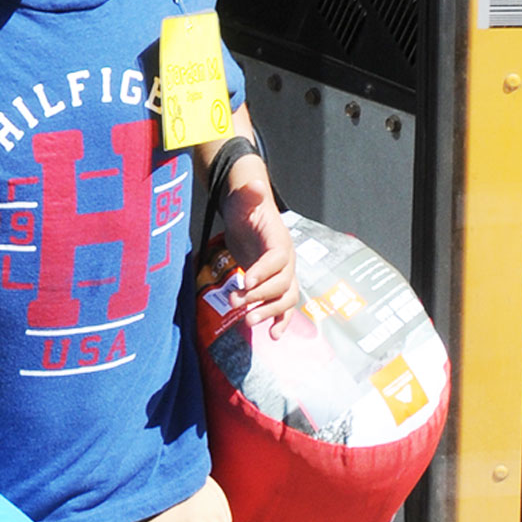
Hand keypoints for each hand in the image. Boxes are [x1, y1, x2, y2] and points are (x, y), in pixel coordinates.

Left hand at [219, 155, 299, 337]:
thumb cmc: (246, 207)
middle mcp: (286, 261)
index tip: (247, 281)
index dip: (265, 271)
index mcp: (279, 241)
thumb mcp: (245, 197)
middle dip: (260, 296)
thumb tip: (254, 185)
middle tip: (235, 302)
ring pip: (285, 299)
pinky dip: (280, 322)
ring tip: (248, 322)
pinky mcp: (274, 286)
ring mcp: (283, 275)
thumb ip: (249, 193)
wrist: (249, 215)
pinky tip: (273, 336)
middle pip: (282, 284)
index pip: (278, 258)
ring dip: (269, 312)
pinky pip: (284, 307)